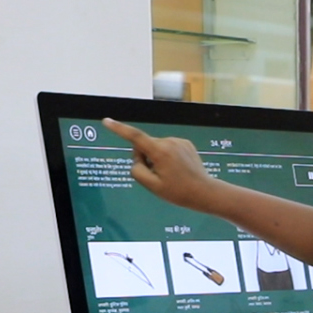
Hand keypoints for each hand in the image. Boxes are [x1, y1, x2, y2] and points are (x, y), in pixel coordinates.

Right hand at [104, 118, 220, 211]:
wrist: (205, 192)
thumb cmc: (179, 192)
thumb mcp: (152, 186)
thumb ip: (137, 170)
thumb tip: (137, 159)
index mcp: (160, 151)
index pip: (134, 137)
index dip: (118, 129)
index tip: (107, 121)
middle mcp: (169, 142)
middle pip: (145, 145)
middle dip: (145, 158)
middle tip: (158, 176)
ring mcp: (178, 141)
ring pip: (156, 147)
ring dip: (157, 159)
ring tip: (170, 174)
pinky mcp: (185, 144)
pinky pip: (167, 148)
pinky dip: (167, 157)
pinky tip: (177, 169)